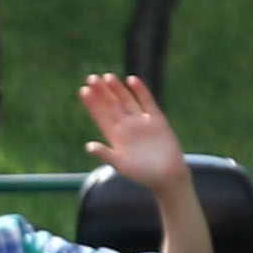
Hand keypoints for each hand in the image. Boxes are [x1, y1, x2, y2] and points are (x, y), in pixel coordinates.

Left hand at [78, 73, 191, 194]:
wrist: (168, 176)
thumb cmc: (143, 174)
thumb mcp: (122, 166)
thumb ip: (106, 155)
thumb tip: (88, 146)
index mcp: (115, 137)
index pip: (101, 116)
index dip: (93, 104)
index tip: (84, 90)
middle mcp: (126, 127)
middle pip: (111, 105)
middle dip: (102, 92)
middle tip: (92, 78)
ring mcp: (141, 122)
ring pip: (126, 101)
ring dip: (117, 89)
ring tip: (107, 76)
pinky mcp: (157, 120)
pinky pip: (147, 102)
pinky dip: (140, 91)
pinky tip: (132, 80)